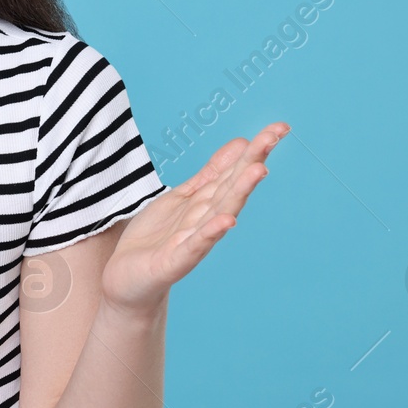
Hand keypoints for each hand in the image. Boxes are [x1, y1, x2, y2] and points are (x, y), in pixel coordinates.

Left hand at [99, 121, 289, 314]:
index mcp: (207, 202)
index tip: (280, 127)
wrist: (127, 279)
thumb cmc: (157, 238)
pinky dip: (211, 233)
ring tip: (258, 169)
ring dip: (239, 191)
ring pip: (220, 212)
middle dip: (252, 161)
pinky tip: (226, 221)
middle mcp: (206, 219)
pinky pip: (195, 245)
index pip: (234, 170)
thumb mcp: (184, 196)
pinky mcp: (175, 261)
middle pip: (232, 186)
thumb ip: (212, 174)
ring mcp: (193, 240)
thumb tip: (241, 143)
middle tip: (274, 137)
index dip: (255, 148)